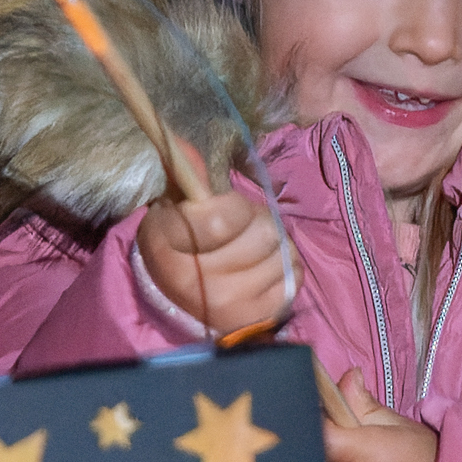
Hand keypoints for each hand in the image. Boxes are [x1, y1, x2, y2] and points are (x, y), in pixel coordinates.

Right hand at [137, 148, 300, 336]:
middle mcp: (196, 284)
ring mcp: (230, 306)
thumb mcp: (173, 209)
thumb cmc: (180, 246)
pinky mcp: (259, 318)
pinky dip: (285, 268)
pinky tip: (263, 271)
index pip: (222, 217)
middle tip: (242, 231)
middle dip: (257, 223)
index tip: (222, 211)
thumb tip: (182, 143)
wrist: (180, 307)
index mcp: (167, 249)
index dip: (232, 207)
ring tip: (253, 250)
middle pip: (263, 233)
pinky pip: (294, 276)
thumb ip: (184, 176)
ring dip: (273, 245)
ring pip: (281, 253)